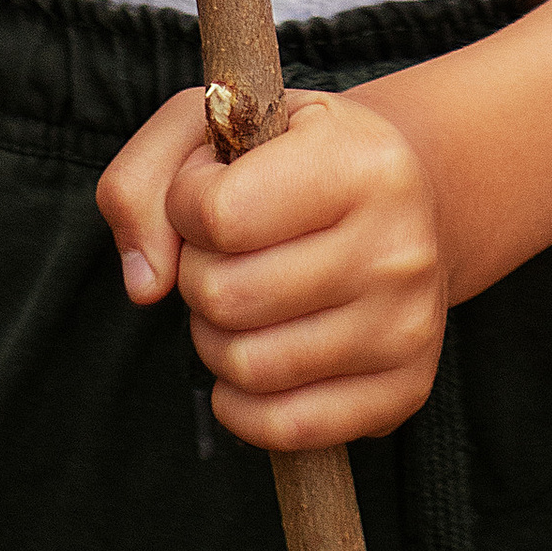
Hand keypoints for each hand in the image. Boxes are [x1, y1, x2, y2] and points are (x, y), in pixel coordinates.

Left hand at [99, 85, 446, 449]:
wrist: (401, 196)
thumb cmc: (294, 155)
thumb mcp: (218, 122)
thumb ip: (144, 177)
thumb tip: (144, 283)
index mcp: (361, 160)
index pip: (221, 214)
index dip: (185, 206)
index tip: (207, 191)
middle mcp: (399, 245)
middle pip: (227, 297)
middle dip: (196, 275)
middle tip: (222, 250)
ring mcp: (407, 325)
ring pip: (248, 367)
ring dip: (214, 337)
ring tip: (239, 295)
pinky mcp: (404, 391)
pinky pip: (285, 428)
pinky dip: (242, 403)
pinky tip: (251, 352)